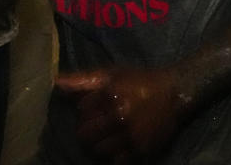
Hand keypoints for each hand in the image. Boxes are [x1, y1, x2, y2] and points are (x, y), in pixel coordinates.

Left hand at [56, 67, 192, 163]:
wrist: (174, 93)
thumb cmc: (140, 80)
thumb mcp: (111, 74)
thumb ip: (83, 79)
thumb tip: (56, 82)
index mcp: (110, 96)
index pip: (82, 112)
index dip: (84, 111)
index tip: (94, 108)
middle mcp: (119, 117)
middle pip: (86, 135)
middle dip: (86, 131)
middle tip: (95, 126)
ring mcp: (131, 136)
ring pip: (99, 151)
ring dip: (97, 145)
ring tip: (105, 137)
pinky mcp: (142, 150)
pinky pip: (117, 161)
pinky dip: (113, 156)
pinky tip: (117, 145)